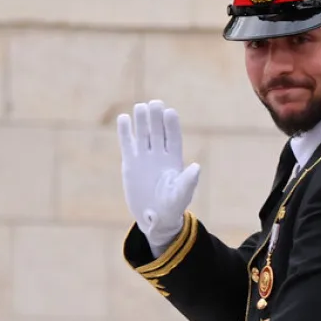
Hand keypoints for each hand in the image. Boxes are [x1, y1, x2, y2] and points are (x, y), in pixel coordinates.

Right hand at [117, 100, 201, 247]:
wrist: (155, 217)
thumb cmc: (172, 206)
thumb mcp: (182, 195)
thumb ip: (188, 181)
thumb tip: (197, 167)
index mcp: (174, 158)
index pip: (173, 137)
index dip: (172, 125)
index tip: (170, 112)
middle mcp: (160, 154)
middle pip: (158, 131)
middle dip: (157, 117)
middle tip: (155, 103)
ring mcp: (145, 156)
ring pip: (143, 133)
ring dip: (142, 120)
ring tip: (140, 107)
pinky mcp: (130, 162)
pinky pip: (128, 143)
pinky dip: (125, 131)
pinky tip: (124, 118)